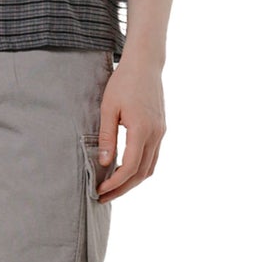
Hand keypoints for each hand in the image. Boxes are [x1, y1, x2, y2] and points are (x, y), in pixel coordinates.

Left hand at [95, 55, 165, 201]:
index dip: (115, 183)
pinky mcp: (161, 129)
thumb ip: (106, 137)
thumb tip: (104, 163)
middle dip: (123, 189)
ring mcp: (161, 132)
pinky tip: (124, 171)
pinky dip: (139, 169)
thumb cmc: (123, 82)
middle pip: (142, 173)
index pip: (130, 167)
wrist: (145, 64)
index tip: (100, 190)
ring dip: (132, 181)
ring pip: (150, 167)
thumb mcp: (108, 108)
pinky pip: (153, 156)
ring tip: (112, 188)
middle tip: (103, 197)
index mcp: (142, 130)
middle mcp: (156, 134)